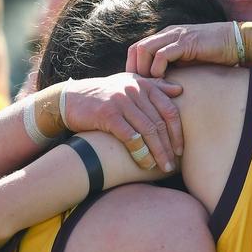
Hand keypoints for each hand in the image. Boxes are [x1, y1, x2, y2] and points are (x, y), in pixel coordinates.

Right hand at [63, 73, 182, 171]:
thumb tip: (180, 90)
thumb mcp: (129, 84)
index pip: (169, 110)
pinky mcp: (108, 114)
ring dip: (158, 152)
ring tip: (163, 167)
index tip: (181, 149)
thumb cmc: (104, 95)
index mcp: (144, 85)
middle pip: (159, 123)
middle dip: (169, 146)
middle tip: (173, 164)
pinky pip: (131, 137)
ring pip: (148, 131)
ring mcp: (122, 101)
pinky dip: (140, 152)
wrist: (70, 99)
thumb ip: (155, 86)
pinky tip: (145, 164)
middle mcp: (135, 91)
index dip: (178, 132)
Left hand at [126, 22, 236, 76]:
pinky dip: (157, 69)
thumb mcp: (190, 61)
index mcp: (167, 37)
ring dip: (143, 70)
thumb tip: (160, 84)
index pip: (138, 49)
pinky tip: (163, 80)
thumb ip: (175, 67)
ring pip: (145, 50)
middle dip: (133, 69)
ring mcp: (176, 36)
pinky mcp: (186, 42)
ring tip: (149, 85)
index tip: (137, 85)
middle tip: (138, 88)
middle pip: (136, 48)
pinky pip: (162, 55)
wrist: (237, 41)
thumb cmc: (217, 54)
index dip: (133, 66)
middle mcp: (168, 34)